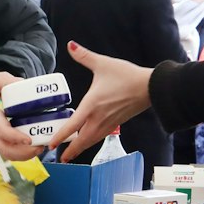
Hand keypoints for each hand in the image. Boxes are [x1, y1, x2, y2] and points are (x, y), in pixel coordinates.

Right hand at [0, 72, 44, 160]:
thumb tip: (23, 83)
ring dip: (25, 155)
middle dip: (25, 152)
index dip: (15, 137)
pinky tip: (32, 148)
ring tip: (39, 147)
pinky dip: (21, 154)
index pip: (0, 130)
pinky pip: (7, 153)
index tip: (28, 139)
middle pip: (6, 150)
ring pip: (7, 155)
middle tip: (40, 146)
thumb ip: (4, 80)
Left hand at [58, 42, 154, 160]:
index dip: (61, 136)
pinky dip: (91, 141)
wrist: (150, 87)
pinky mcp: (117, 122)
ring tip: (71, 155)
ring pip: (92, 140)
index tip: (52, 145)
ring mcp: (109, 122)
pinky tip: (89, 141)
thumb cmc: (127, 76)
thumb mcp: (103, 63)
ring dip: (81, 148)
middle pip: (82, 139)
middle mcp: (99, 117)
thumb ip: (84, 56)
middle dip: (71, 150)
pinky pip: (100, 136)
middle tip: (60, 158)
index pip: (73, 124)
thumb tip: (70, 45)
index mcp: (92, 105)